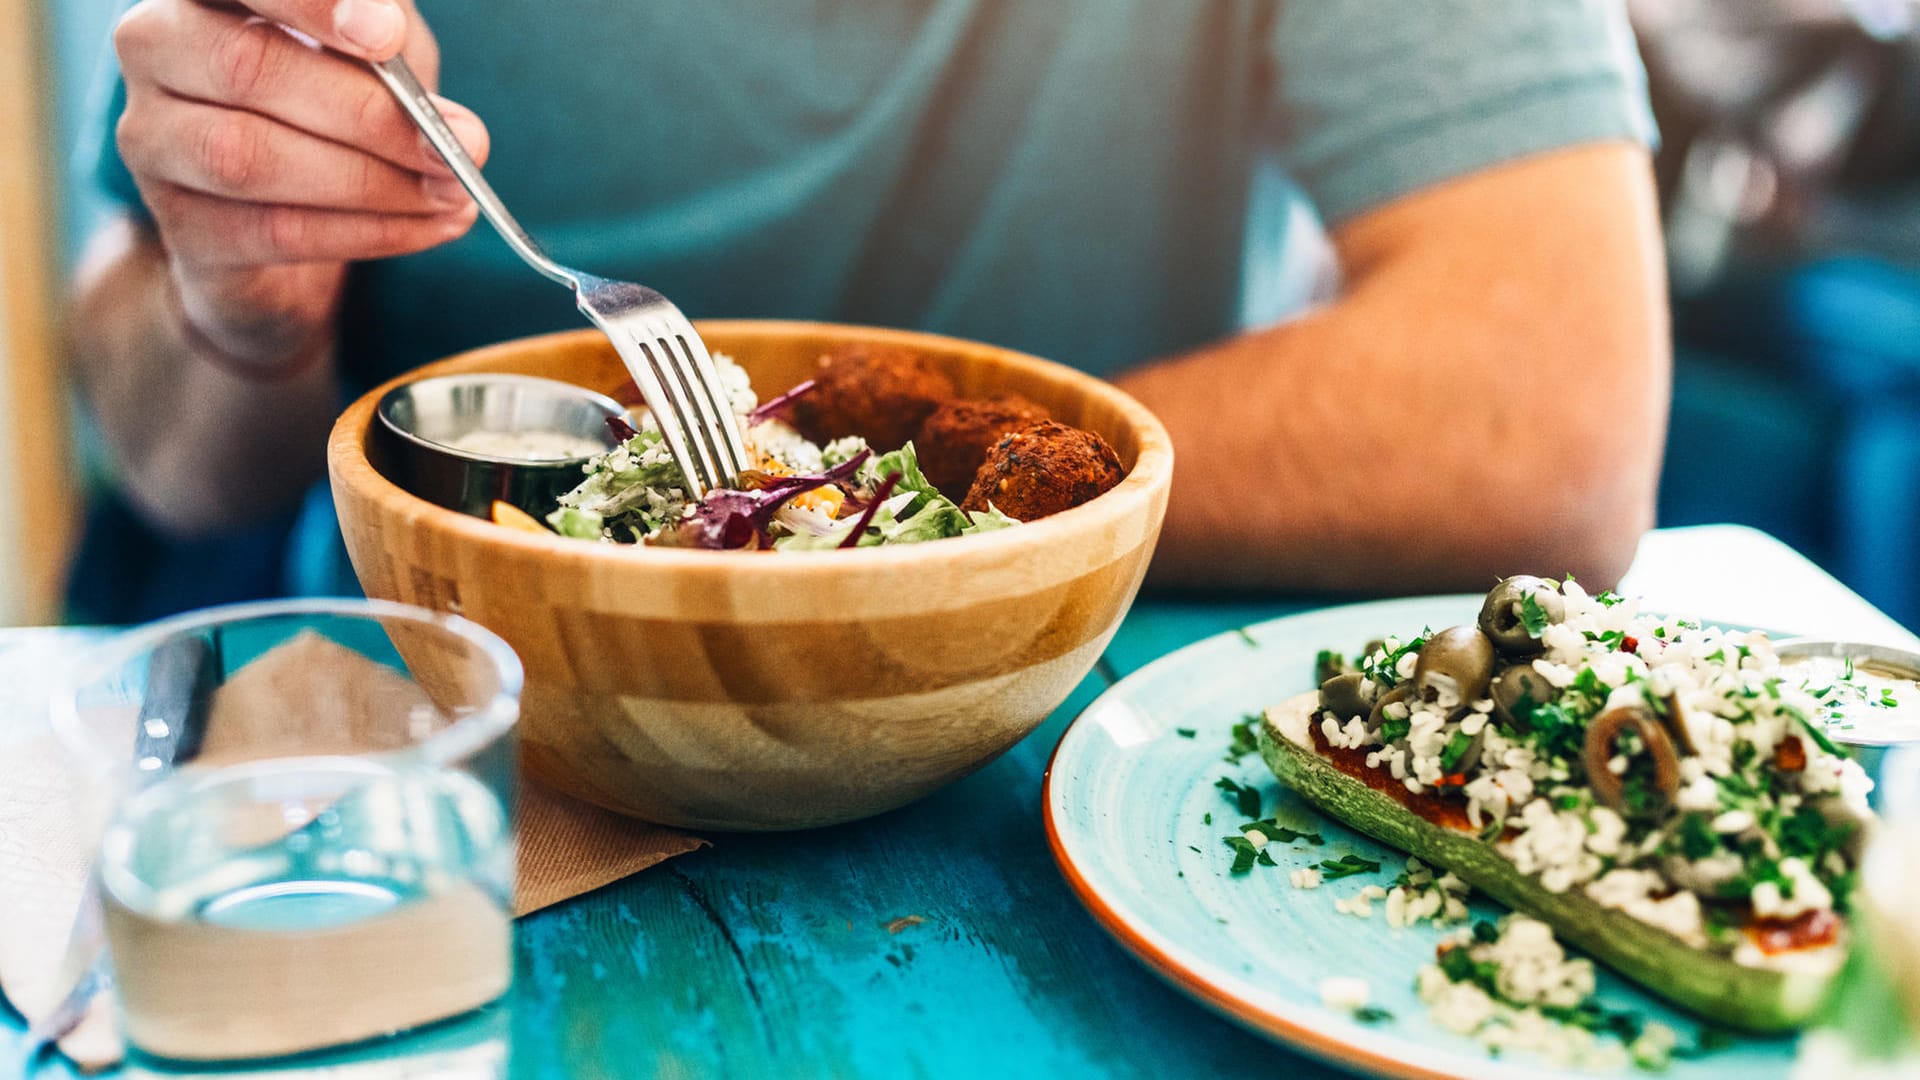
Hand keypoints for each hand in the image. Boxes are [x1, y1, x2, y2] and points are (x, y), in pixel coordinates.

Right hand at [113, 0, 490, 369]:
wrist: (283, 224)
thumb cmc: (329, 107)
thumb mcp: (369, 52)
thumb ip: (390, 41)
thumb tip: (431, 96)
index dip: (310, 4)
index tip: (386, 36)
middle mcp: (156, 53)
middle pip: (247, 68)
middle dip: (369, 112)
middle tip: (461, 143)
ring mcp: (153, 142)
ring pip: (252, 157)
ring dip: (374, 181)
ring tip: (452, 193)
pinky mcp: (183, 227)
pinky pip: (276, 231)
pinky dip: (369, 231)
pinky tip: (429, 226)